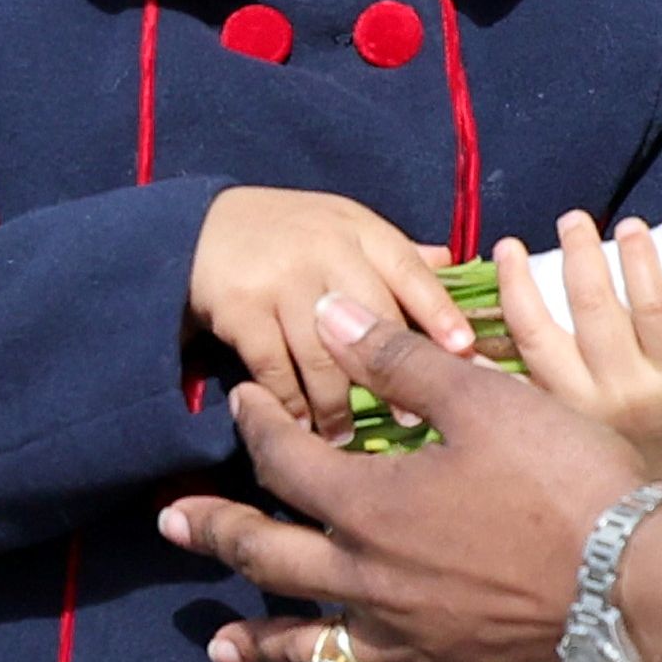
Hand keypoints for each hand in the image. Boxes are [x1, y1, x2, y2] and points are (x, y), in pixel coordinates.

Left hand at [159, 293, 643, 661]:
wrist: (642, 593)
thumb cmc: (565, 485)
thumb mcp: (484, 400)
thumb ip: (399, 360)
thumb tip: (327, 313)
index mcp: (367, 505)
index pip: (286, 459)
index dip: (257, 425)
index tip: (239, 404)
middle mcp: (367, 579)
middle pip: (268, 556)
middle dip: (216, 534)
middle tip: (171, 524)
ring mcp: (403, 642)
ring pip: (310, 644)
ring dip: (259, 644)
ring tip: (218, 647)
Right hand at [191, 187, 473, 442]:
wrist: (198, 225)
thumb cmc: (285, 234)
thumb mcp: (341, 228)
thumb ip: (391, 254)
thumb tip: (453, 264)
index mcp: (357, 229)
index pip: (409, 271)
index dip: (439, 312)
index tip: (463, 352)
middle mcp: (323, 249)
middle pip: (370, 320)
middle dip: (392, 374)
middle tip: (410, 420)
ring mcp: (280, 279)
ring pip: (323, 355)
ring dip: (336, 404)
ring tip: (345, 435)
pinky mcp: (240, 308)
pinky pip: (275, 368)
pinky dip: (289, 402)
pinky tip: (300, 424)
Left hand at [495, 213, 661, 492]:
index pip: (659, 307)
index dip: (643, 263)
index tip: (631, 225)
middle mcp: (624, 395)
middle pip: (595, 310)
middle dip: (583, 256)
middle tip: (573, 220)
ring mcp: (574, 413)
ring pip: (539, 336)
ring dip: (520, 285)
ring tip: (511, 248)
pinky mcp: (537, 429)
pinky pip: (503, 378)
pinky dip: (482, 347)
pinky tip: (465, 316)